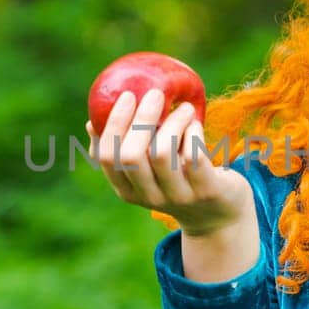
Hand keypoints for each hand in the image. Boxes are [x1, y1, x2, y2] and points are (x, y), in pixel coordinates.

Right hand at [87, 88, 251, 236]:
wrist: (216, 214)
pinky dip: (194, 132)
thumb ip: (124, 149)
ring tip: (185, 108)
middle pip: (130, 156)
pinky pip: (193, 155)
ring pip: (161, 153)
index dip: (114, 124)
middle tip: (156, 94)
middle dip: (142, 118)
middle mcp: (149, 197)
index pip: (107, 157)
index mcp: (127, 189)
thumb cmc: (176, 179)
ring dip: (173, 122)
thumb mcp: (147, 170)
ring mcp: (177, 196)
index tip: (128, 96)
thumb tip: (92, 122)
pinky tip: (196, 125)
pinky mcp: (205, 191)